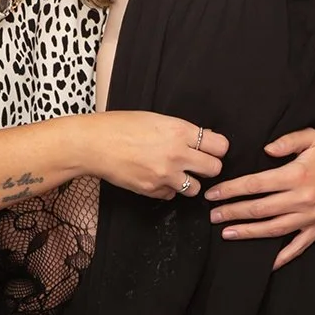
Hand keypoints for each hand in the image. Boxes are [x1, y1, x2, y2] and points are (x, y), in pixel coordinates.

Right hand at [91, 111, 227, 199]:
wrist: (93, 144)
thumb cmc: (120, 126)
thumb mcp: (156, 119)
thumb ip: (181, 131)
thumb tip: (203, 139)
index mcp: (179, 131)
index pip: (220, 146)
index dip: (217, 148)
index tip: (211, 149)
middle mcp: (177, 154)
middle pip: (214, 169)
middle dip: (208, 167)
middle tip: (197, 163)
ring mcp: (165, 175)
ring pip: (196, 188)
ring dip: (189, 182)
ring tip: (175, 172)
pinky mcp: (153, 190)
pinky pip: (172, 195)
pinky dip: (167, 189)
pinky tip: (155, 177)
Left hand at [204, 128, 314, 267]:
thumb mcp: (313, 137)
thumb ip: (287, 141)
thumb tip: (265, 150)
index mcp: (296, 175)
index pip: (255, 185)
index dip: (231, 190)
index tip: (214, 194)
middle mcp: (302, 199)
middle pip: (259, 209)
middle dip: (232, 212)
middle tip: (213, 216)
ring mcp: (311, 216)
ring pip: (273, 229)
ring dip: (248, 232)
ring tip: (228, 233)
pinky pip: (299, 245)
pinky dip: (284, 256)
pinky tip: (268, 262)